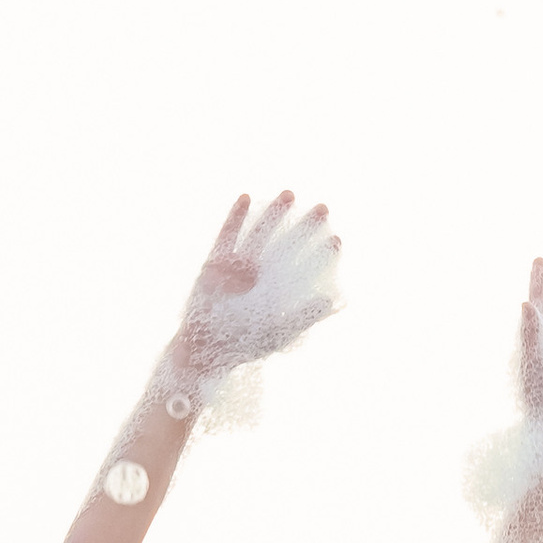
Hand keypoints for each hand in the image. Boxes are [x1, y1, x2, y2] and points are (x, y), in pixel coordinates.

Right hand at [169, 191, 341, 389]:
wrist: (205, 348)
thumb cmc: (242, 344)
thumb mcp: (279, 331)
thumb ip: (305, 317)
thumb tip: (334, 301)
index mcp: (276, 291)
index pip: (304, 267)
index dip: (320, 253)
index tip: (337, 238)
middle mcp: (260, 276)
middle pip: (286, 243)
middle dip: (304, 226)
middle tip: (324, 208)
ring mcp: (238, 266)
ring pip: (260, 234)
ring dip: (274, 213)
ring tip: (290, 194)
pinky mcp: (216, 262)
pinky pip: (227, 234)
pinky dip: (236, 217)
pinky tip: (247, 198)